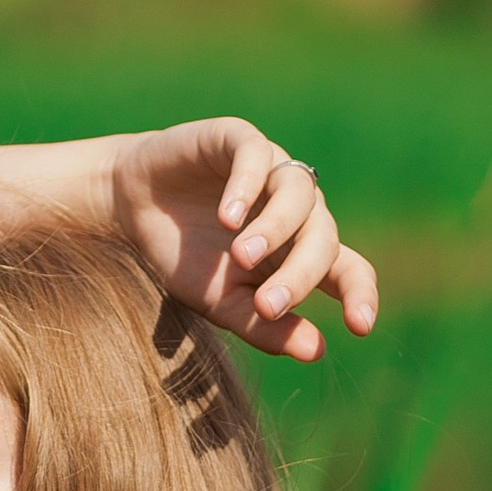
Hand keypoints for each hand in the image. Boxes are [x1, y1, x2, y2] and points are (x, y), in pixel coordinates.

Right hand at [110, 120, 379, 362]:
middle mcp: (296, 209)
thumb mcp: (220, 303)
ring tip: (242, 256)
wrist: (132, 210)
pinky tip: (228, 217)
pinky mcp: (238, 139)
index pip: (347, 270)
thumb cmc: (184, 259)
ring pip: (299, 193)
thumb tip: (318, 351)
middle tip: (266, 307)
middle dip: (299, 274)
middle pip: (322, 237)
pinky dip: (246, 186)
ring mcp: (271, 170)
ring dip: (276, 228)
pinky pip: (256, 155)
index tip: (359, 326)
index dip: (360, 294)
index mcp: (299, 251)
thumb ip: (265, 327)